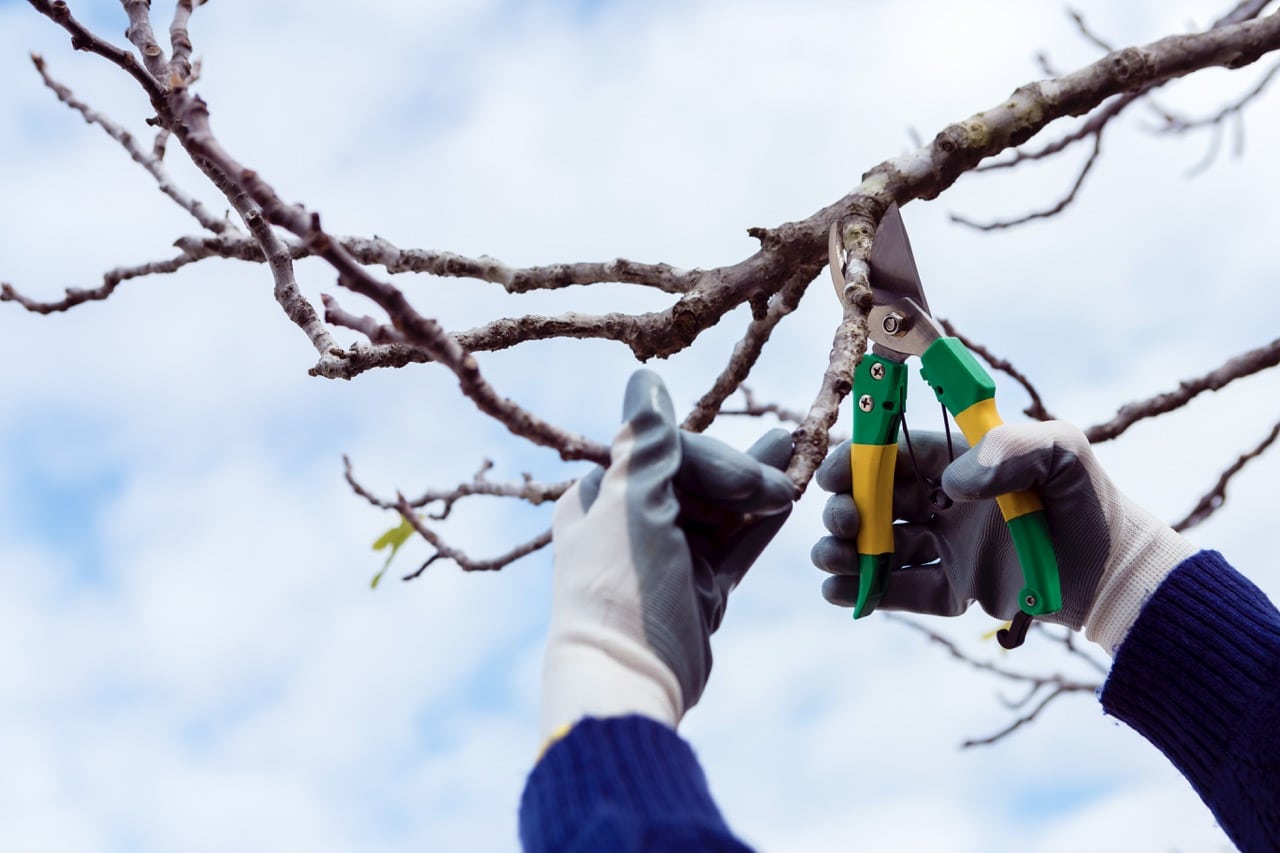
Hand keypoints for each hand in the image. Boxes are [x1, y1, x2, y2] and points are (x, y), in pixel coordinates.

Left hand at [540, 370, 794, 738]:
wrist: (629, 679)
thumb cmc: (620, 585)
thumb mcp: (632, 505)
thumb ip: (647, 443)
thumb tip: (645, 379)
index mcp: (601, 496)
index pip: (665, 451)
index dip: (711, 458)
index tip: (747, 479)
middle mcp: (632, 520)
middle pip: (696, 477)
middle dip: (741, 474)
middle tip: (780, 484)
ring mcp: (669, 556)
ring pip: (722, 509)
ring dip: (758, 487)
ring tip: (798, 454)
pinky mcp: (699, 587)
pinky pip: (735, 545)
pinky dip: (760, 525)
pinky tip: (790, 499)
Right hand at [811, 421, 1194, 652]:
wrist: (1117, 574)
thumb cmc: (1088, 500)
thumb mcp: (1061, 452)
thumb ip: (1009, 448)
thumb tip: (951, 484)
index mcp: (960, 463)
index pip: (894, 455)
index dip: (857, 462)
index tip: (833, 476)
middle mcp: (946, 503)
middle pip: (877, 501)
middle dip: (847, 510)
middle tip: (844, 523)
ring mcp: (948, 548)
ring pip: (881, 547)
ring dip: (847, 552)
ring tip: (831, 560)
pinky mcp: (956, 591)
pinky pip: (904, 591)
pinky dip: (869, 592)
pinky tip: (841, 592)